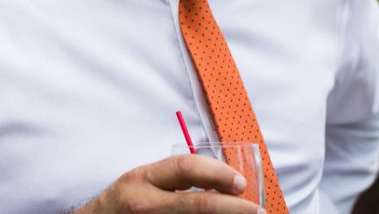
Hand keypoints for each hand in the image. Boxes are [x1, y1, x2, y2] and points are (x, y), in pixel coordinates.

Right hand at [75, 154, 264, 212]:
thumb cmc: (121, 205)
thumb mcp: (143, 183)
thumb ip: (174, 180)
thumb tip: (223, 184)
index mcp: (144, 179)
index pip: (187, 168)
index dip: (218, 174)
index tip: (241, 183)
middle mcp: (145, 203)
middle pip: (198, 206)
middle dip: (234, 209)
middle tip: (257, 212)